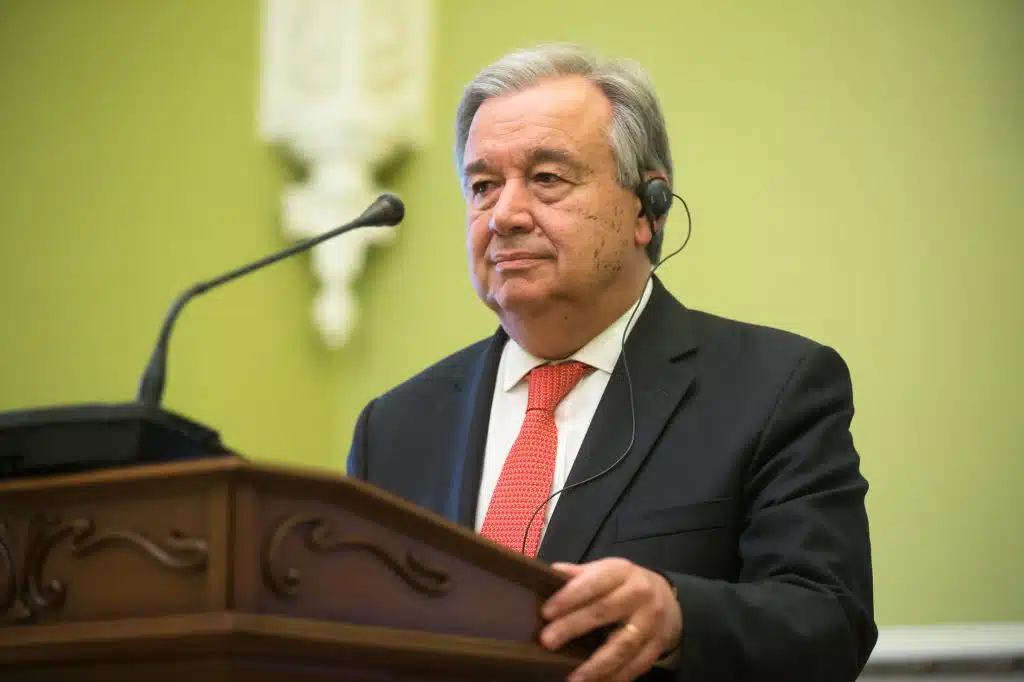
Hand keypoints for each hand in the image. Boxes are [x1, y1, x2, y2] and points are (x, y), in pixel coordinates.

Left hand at [540, 558, 682, 681]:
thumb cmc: (624, 584)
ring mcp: (650, 622)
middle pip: (605, 611)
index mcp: (622, 572)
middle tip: (547, 641)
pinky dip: (615, 678)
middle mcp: (639, 595)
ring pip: (622, 645)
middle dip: (574, 626)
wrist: (666, 597)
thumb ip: (578, 575)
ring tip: (572, 678)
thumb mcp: (605, 571)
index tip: (546, 612)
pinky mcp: (656, 646)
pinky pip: (636, 666)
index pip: (594, 582)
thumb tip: (549, 573)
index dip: (570, 597)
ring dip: (596, 664)